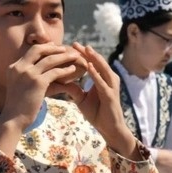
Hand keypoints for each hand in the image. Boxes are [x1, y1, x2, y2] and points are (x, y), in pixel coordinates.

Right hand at [0, 44, 84, 155]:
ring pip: (49, 59)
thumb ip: (27, 76)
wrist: (14, 119)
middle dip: (53, 48)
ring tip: (74, 56)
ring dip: (63, 56)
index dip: (44, 48)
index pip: (31, 51)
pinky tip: (72, 70)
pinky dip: (65, 69)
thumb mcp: (19, 86)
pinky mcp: (38, 83)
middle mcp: (20, 67)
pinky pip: (55, 72)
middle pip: (38, 50)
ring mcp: (28, 74)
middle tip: (65, 48)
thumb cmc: (18, 106)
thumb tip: (43, 72)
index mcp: (14, 67)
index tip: (54, 48)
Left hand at [60, 43, 145, 158]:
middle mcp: (109, 79)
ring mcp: (111, 86)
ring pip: (102, 68)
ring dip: (93, 58)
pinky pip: (102, 82)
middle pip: (97, 62)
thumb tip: (60, 81)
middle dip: (86, 52)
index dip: (82, 54)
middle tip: (74, 43)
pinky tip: (89, 67)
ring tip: (84, 49)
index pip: (91, 62)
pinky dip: (96, 74)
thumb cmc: (98, 113)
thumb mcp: (81, 99)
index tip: (70, 46)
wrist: (109, 128)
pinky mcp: (111, 95)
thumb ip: (73, 89)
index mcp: (102, 78)